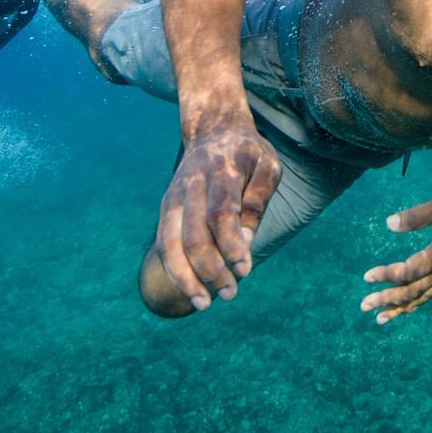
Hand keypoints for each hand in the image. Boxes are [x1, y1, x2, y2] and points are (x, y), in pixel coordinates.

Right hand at [153, 125, 280, 314]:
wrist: (212, 129)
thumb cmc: (248, 153)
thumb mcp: (268, 166)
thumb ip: (258, 202)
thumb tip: (245, 244)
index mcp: (222, 170)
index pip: (221, 214)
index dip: (231, 246)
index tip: (245, 270)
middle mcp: (192, 184)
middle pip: (193, 234)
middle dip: (210, 270)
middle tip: (230, 294)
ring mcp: (174, 196)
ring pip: (170, 243)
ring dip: (185, 278)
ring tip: (204, 303)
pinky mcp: (166, 208)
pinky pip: (163, 243)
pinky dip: (174, 269)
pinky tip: (191, 288)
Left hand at [360, 191, 431, 324]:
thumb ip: (417, 216)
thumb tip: (389, 224)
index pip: (411, 271)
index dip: (388, 275)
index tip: (367, 277)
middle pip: (412, 290)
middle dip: (387, 299)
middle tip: (363, 305)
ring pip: (420, 297)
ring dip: (398, 308)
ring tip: (378, 319)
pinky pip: (428, 293)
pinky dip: (413, 304)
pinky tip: (401, 310)